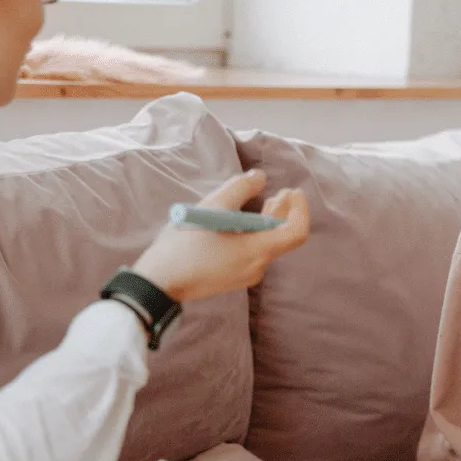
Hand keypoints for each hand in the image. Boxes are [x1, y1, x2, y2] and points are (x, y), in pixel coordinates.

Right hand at [130, 170, 310, 302]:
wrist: (159, 282)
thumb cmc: (185, 244)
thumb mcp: (213, 207)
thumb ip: (241, 187)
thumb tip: (260, 178)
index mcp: (257, 251)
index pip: (297, 232)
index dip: (301, 209)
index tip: (292, 191)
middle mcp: (257, 267)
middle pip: (281, 237)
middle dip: (284, 212)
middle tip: (283, 191)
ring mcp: (244, 275)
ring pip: (266, 244)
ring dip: (268, 221)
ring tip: (266, 202)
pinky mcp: (231, 277)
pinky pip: (252, 252)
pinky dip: (254, 234)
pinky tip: (241, 222)